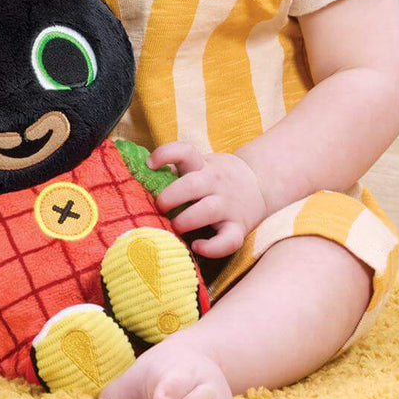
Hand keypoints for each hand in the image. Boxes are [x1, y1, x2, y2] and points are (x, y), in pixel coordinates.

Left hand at [148, 142, 267, 257]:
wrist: (260, 183)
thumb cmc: (216, 178)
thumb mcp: (200, 166)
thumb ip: (177, 172)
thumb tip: (138, 177)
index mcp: (203, 166)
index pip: (185, 151)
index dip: (165, 154)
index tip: (149, 164)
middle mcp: (216, 183)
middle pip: (192, 185)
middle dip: (171, 196)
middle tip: (159, 206)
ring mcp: (229, 205)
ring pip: (209, 210)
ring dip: (186, 220)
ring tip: (175, 227)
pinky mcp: (239, 227)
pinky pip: (229, 240)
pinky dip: (212, 247)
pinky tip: (196, 246)